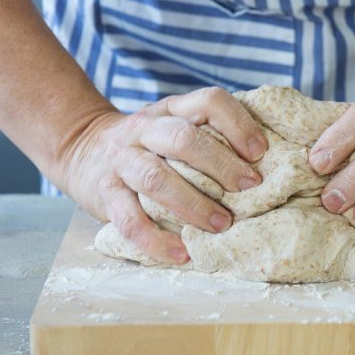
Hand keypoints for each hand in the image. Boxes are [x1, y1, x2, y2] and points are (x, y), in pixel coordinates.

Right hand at [55, 87, 266, 263]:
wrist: (82, 149)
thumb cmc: (151, 144)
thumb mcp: (176, 124)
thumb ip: (211, 134)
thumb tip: (272, 159)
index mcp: (172, 109)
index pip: (209, 101)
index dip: (238, 123)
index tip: (261, 152)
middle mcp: (145, 129)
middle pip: (183, 138)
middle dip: (221, 165)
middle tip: (251, 190)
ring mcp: (122, 160)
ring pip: (156, 177)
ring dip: (193, 204)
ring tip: (223, 225)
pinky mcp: (104, 193)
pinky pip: (128, 219)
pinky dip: (155, 240)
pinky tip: (181, 254)